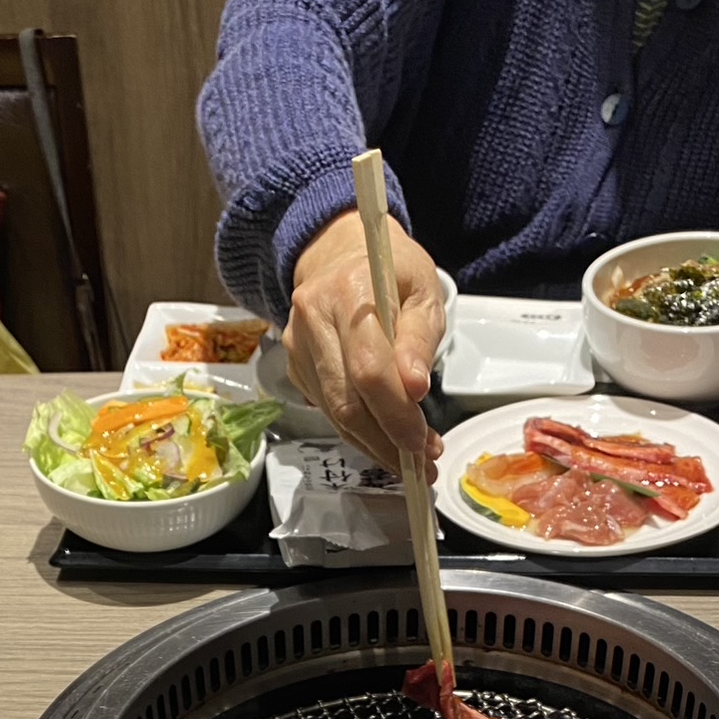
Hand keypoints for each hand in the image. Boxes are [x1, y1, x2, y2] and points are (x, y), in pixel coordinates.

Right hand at [283, 210, 444, 476]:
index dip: (396, 414)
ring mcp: (297, 346)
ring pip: (335, 414)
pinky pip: (328, 410)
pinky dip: (358, 432)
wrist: (340, 254)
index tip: (423, 441)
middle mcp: (313, 319)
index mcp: (348, 291)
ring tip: (409, 458)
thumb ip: (420, 340)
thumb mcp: (423, 293)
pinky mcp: (295, 368)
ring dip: (374, 444)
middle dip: (386, 440)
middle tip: (421, 464)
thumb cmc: (391, 273)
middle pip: (347, 401)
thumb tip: (415, 389)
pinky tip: (384, 437)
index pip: (368, 369)